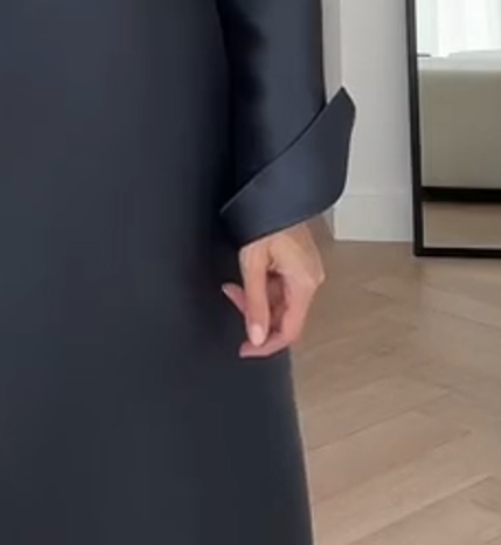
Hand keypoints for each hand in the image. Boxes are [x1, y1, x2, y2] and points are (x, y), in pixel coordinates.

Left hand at [221, 221, 325, 358]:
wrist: (273, 194)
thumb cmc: (266, 221)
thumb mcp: (253, 265)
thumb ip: (254, 303)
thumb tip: (256, 336)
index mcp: (305, 284)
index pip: (289, 332)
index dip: (266, 345)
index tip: (246, 349)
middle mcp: (311, 280)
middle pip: (284, 317)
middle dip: (255, 315)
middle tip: (232, 300)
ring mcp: (306, 272)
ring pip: (281, 302)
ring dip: (256, 300)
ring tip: (234, 285)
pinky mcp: (299, 264)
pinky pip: (281, 287)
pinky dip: (262, 288)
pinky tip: (247, 277)